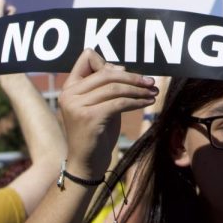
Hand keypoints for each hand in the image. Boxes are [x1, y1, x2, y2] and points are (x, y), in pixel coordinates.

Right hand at [59, 50, 157, 177]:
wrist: (87, 163)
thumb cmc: (97, 134)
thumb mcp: (100, 105)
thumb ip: (106, 87)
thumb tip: (121, 67)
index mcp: (69, 88)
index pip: (87, 59)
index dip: (108, 63)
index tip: (128, 72)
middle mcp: (69, 94)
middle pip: (106, 74)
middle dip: (132, 77)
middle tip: (150, 81)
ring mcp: (77, 105)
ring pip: (115, 88)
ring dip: (138, 90)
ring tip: (152, 92)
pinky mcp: (89, 117)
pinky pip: (119, 103)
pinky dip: (137, 101)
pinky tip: (147, 103)